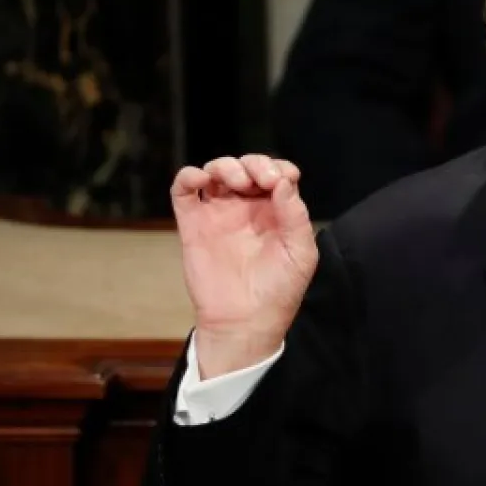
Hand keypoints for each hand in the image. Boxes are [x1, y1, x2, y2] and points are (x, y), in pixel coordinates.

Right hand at [170, 154, 316, 377]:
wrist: (245, 321)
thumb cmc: (279, 290)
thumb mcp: (300, 253)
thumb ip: (295, 215)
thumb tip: (283, 180)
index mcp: (277, 212)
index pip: (277, 174)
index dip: (278, 168)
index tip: (279, 181)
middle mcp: (248, 208)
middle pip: (247, 167)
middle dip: (254, 163)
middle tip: (259, 179)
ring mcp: (219, 213)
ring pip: (217, 171)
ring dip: (226, 166)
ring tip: (237, 182)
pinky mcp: (193, 223)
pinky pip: (184, 190)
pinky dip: (189, 176)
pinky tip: (202, 180)